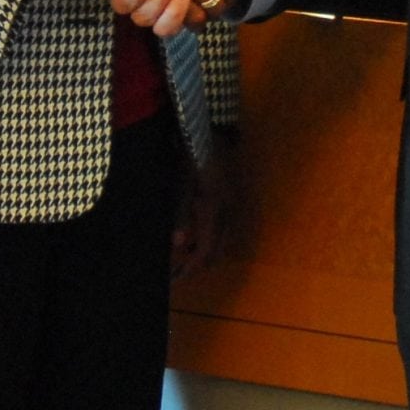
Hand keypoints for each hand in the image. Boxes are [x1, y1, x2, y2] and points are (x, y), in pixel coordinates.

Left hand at [169, 145, 242, 280]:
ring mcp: (232, 205)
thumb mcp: (182, 185)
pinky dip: (210, 238)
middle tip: (178, 271)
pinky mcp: (231, 199)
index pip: (206, 251)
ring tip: (183, 256)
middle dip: (199, 264)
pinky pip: (224, 228)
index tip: (176, 279)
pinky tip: (195, 235)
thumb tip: (179, 245)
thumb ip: (182, 215)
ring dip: (205, 252)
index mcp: (215, 210)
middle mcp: (228, 213)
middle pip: (217, 250)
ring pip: (222, 240)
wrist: (215, 131)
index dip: (191, 267)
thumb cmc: (193, 156)